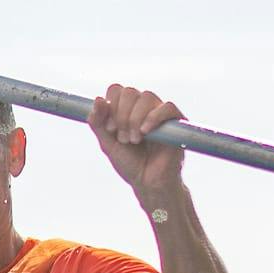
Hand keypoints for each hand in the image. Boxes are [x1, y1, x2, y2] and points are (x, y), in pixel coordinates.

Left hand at [90, 83, 185, 203]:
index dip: (109, 105)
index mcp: (126, 109)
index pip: (116, 90)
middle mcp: (143, 107)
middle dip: (121, 115)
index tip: (109, 128)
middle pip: (129, 92)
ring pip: (146, 96)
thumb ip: (98, 123)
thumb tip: (96, 100)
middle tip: (123, 138)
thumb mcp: (107, 143)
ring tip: (134, 140)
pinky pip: (167, 107)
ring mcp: (160, 113)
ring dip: (134, 119)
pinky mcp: (177, 122)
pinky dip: (153, 117)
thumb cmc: (129, 163)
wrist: (148, 182)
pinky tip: (145, 132)